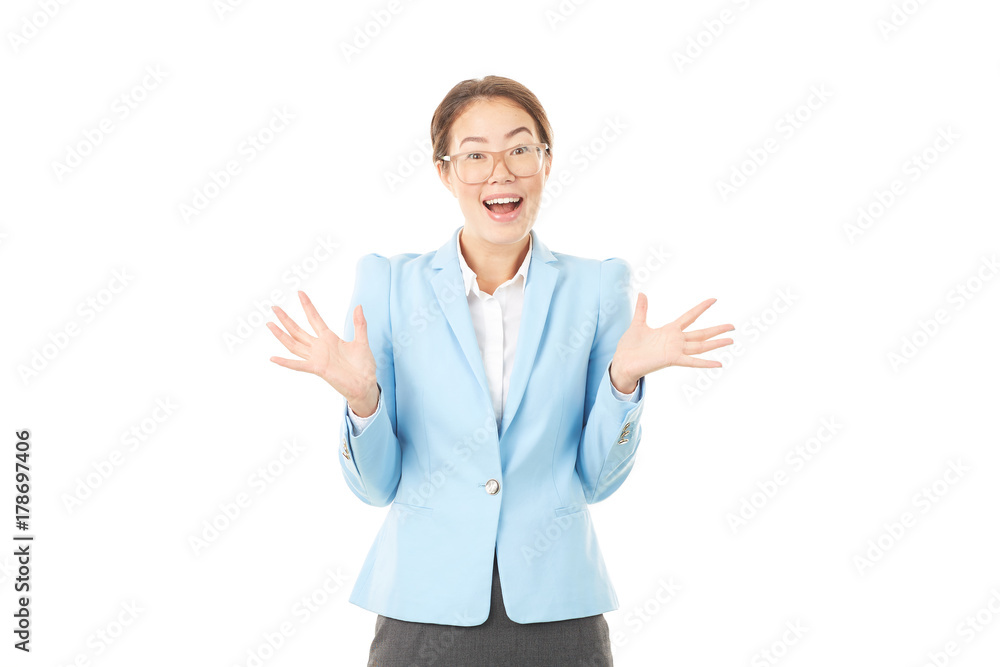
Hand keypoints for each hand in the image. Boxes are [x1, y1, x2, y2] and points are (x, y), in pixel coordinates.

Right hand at [268, 291, 378, 414]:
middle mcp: (320, 347)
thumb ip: (359, 324)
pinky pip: (299, 365)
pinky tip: (273, 358)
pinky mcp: (318, 369)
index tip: (300, 293)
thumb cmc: (363, 366)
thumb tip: (358, 306)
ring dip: (281, 335)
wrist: (365, 384)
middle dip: (286, 319)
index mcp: (329, 338)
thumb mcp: (361, 341)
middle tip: (274, 307)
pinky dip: (286, 362)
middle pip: (298, 330)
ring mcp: (317, 358)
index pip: (314, 318)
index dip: (307, 306)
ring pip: (294, 344)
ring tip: (270, 324)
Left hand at [610, 294, 734, 389]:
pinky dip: (705, 363)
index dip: (701, 308)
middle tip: (733, 326)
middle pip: (701, 333)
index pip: (690, 316)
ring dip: (716, 343)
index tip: (714, 299)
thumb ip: (642, 309)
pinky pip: (692, 361)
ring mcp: (675, 350)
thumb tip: (643, 294)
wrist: (622, 362)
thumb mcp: (637, 324)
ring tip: (731, 340)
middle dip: (717, 329)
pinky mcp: (672, 359)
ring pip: (701, 346)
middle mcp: (676, 340)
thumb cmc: (630, 346)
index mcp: (669, 330)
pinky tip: (719, 363)